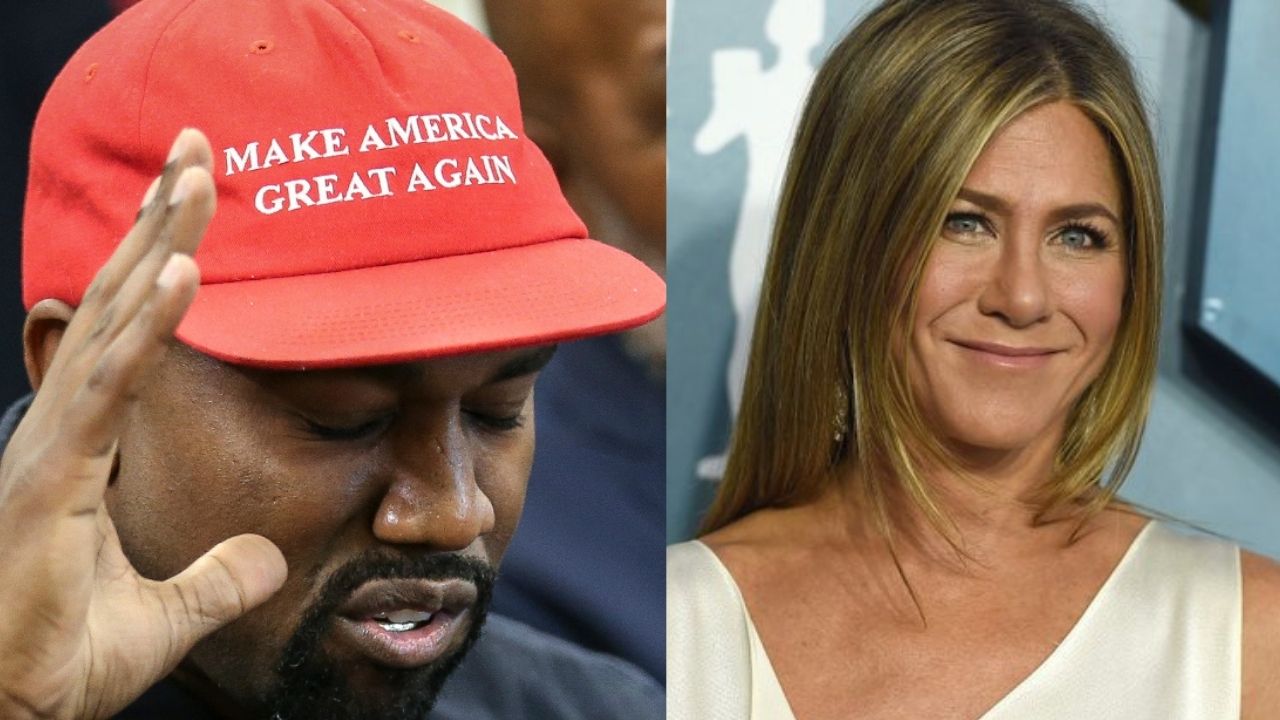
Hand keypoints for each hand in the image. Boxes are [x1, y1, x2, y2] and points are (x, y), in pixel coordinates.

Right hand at [0, 129, 287, 718]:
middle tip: (199, 146)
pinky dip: (147, 325)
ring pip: (114, 321)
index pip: (130, 332)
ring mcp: (54, 443)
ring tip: (199, 173)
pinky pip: (112, 386)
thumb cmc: (60, 659)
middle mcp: (66, 425)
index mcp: (84, 442)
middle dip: (158, 219)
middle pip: (118, 301)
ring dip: (157, 241)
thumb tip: (274, 558)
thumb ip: (219, 576)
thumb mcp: (166, 614)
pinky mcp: (53, 475)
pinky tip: (182, 271)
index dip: (157, 261)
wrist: (6, 708)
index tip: (193, 199)